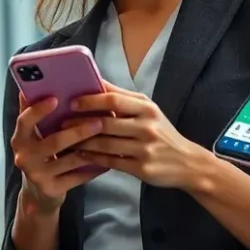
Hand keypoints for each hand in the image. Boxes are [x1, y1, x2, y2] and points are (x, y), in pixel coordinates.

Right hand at [10, 92, 105, 214]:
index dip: (38, 110)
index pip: (25, 121)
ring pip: (69, 160)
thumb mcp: (33, 135)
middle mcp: (24, 157)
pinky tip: (107, 160)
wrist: (39, 193)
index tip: (55, 98)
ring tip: (108, 139)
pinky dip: (93, 168)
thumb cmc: (40, 155)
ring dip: (90, 149)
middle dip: (78, 131)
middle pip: (53, 142)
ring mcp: (37, 175)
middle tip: (99, 122)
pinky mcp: (51, 189)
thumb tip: (32, 85)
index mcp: (19, 138)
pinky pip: (77, 177)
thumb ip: (34, 113)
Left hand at [72, 81, 209, 188]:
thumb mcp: (148, 111)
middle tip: (61, 123)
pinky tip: (80, 154)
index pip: (114, 100)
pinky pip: (110, 161)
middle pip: (106, 123)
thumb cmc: (161, 133)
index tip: (72, 101)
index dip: (91, 100)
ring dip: (82, 141)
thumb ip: (123, 98)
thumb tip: (95, 81)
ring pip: (105, 143)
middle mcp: (147, 126)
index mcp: (147, 108)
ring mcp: (144, 148)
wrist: (188, 163)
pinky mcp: (141, 168)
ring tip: (66, 139)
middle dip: (80, 123)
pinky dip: (93, 158)